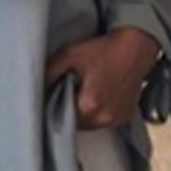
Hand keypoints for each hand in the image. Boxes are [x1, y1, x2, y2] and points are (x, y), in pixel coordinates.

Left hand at [44, 28, 162, 129]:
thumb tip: (33, 87)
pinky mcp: (126, 116)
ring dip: (83, 112)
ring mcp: (116, 119)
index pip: (60, 116)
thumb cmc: (103, 49)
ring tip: (83, 91)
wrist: (136, 46)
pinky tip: (97, 94)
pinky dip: (98, 111)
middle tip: (67, 89)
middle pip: (75, 123)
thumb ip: (48, 72)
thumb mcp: (70, 54)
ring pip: (89, 124)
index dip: (53, 105)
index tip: (52, 92)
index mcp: (89, 106)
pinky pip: (104, 120)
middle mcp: (104, 118)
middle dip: (68, 109)